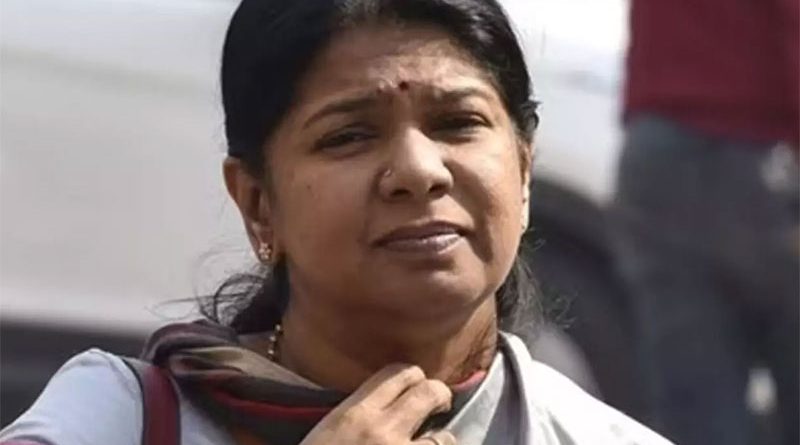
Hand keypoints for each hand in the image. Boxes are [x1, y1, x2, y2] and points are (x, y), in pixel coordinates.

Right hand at [299, 364, 456, 444]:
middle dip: (438, 395)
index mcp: (354, 414)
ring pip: (444, 439)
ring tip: (436, 444)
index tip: (416, 384)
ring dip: (443, 441)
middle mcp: (381, 431)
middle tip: (440, 404)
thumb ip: (358, 417)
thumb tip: (392, 407)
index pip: (396, 373)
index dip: (413, 376)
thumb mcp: (328, 434)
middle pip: (428, 393)